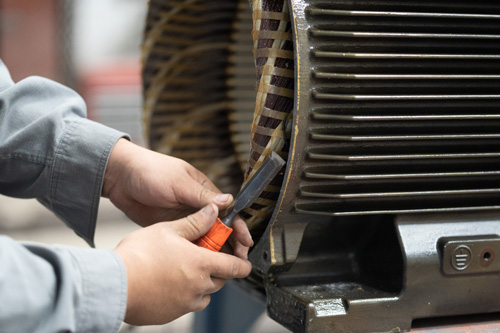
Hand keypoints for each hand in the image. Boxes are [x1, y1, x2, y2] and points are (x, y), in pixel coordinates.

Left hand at [102, 139, 252, 257]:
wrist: (119, 177)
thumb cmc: (150, 171)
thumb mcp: (178, 183)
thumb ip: (202, 196)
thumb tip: (229, 201)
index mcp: (203, 193)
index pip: (228, 213)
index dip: (238, 228)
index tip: (244, 243)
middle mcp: (196, 208)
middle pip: (220, 230)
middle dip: (230, 245)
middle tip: (237, 263)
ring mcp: (183, 220)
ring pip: (204, 240)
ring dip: (213, 253)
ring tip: (219, 270)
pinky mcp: (170, 230)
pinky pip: (186, 244)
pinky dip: (194, 255)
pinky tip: (198, 266)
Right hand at [114, 203, 251, 324]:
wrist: (114, 284)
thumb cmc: (139, 255)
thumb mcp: (168, 230)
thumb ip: (195, 222)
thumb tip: (212, 211)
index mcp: (202, 264)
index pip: (235, 267)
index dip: (242, 264)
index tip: (244, 263)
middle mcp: (198, 287)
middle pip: (219, 280)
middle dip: (216, 270)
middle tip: (200, 257)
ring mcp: (185, 304)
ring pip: (204, 295)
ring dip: (200, 284)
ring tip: (181, 270)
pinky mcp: (171, 315)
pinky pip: (186, 305)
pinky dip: (184, 296)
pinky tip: (167, 284)